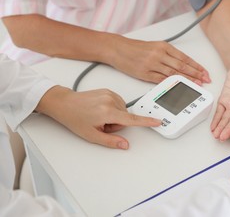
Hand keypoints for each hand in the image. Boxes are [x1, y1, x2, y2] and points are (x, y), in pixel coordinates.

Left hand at [36, 86, 160, 148]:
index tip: (158, 121)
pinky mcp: (108, 91)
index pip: (132, 119)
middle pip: (125, 117)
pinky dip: (112, 108)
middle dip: (116, 124)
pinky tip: (100, 109)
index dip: (146, 122)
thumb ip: (111, 141)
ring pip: (122, 110)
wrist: (65, 103)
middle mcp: (111, 100)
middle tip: (101, 124)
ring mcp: (110, 94)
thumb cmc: (75, 118)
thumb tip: (125, 145)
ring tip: (99, 116)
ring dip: (114, 116)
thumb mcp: (91, 135)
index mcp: (107, 112)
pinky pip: (118, 103)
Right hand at [110, 37, 210, 84]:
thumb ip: (168, 54)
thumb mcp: (155, 46)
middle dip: (196, 74)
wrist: (118, 49)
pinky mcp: (145, 74)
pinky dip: (172, 84)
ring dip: (187, 80)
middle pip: (182, 66)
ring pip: (174, 73)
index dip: (196, 66)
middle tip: (205, 79)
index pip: (185, 57)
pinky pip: (161, 80)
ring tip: (197, 84)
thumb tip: (183, 64)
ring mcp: (152, 64)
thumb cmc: (135, 48)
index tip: (204, 72)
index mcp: (164, 46)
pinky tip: (180, 86)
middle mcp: (159, 54)